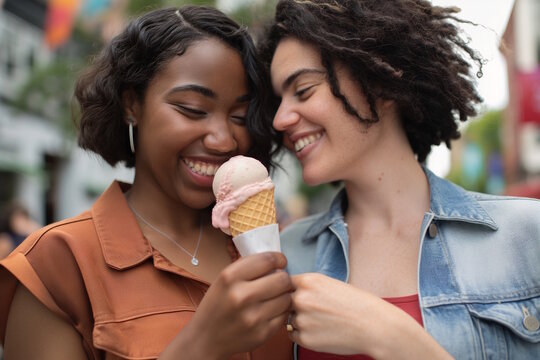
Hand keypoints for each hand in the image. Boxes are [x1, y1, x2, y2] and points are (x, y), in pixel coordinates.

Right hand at [162, 252, 291, 359]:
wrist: (205, 339)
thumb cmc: (217, 306)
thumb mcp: (223, 280)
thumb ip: (248, 268)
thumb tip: (277, 261)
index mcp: (230, 277)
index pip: (268, 260)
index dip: (279, 259)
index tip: (280, 262)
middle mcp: (241, 296)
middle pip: (282, 279)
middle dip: (283, 278)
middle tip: (278, 281)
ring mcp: (253, 317)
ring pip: (287, 298)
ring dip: (284, 296)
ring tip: (274, 297)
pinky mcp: (262, 334)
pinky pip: (284, 316)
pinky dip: (281, 312)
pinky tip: (271, 311)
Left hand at [287, 273, 450, 358]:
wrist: (373, 325)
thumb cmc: (356, 304)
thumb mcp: (330, 284)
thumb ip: (307, 286)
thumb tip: (287, 291)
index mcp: (308, 281)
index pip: (284, 282)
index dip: (289, 289)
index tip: (296, 293)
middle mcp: (301, 298)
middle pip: (283, 301)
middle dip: (293, 305)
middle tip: (314, 310)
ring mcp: (302, 320)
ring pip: (288, 319)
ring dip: (299, 320)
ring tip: (322, 321)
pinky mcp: (305, 339)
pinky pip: (293, 334)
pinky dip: (302, 334)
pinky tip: (320, 330)